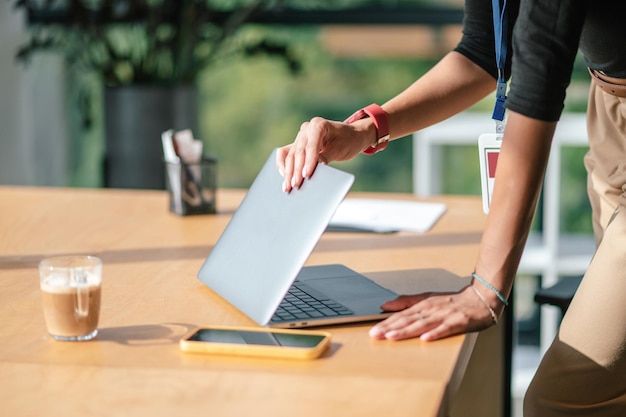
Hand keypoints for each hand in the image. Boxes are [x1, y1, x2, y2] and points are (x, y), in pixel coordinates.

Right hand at [275, 116, 373, 191]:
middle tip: (295, 185)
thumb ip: (327, 156)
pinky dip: (284, 166)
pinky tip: (284, 177)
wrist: (351, 135)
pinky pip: (286, 154)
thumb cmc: (348, 140)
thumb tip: (316, 167)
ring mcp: (300, 136)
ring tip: (287, 186)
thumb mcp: (341, 149)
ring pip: (290, 155)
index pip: (311, 146)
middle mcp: (306, 129)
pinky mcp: (298, 145)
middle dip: (296, 170)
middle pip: (298, 152)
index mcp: (318, 125)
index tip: (306, 175)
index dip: (308, 161)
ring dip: (288, 171)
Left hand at [369, 285, 497, 341]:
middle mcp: (431, 310)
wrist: (481, 298)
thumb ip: (406, 301)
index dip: (386, 323)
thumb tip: (385, 305)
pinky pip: (446, 328)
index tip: (372, 330)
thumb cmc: (452, 302)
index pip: (401, 316)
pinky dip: (435, 333)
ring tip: (392, 336)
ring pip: (422, 324)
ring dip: (407, 331)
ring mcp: (444, 316)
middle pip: (408, 320)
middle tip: (375, 334)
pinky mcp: (458, 322)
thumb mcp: (427, 298)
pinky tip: (425, 339)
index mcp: (422, 305)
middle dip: (390, 328)